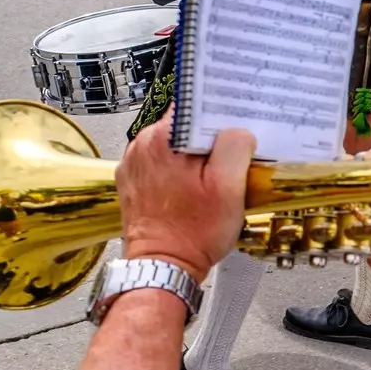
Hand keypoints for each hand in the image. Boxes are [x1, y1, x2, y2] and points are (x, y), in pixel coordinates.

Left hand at [117, 118, 253, 280]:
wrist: (163, 266)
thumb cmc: (194, 232)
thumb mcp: (229, 187)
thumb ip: (235, 146)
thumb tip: (237, 130)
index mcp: (163, 139)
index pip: (195, 103)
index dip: (221, 111)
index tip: (238, 124)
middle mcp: (142, 146)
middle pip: (185, 124)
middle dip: (210, 138)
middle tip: (230, 160)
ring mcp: (134, 164)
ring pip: (174, 144)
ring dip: (194, 155)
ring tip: (212, 179)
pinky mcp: (133, 181)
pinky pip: (162, 163)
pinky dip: (179, 170)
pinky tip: (193, 189)